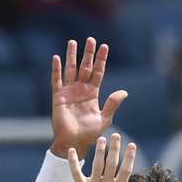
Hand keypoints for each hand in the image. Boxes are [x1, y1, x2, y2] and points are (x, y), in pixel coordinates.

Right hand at [50, 38, 126, 156]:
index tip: (105, 46)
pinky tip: (56, 58)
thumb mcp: (105, 118)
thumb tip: (124, 92)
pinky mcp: (58, 97)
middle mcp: (81, 90)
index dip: (101, 60)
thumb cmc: (90, 134)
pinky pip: (56, 80)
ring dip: (71, 56)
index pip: (98, 72)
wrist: (75, 142)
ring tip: (72, 42)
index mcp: (93, 94)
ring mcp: (69, 92)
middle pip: (85, 67)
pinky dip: (56, 69)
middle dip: (88, 53)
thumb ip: (112, 104)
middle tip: (91, 39)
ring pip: (71, 70)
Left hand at [67, 134, 154, 181]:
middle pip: (112, 163)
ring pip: (97, 164)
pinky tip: (72, 150)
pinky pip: (76, 172)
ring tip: (101, 139)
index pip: (126, 169)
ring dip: (99, 150)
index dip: (129, 156)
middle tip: (116, 135)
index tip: (132, 145)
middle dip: (114, 148)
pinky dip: (73, 161)